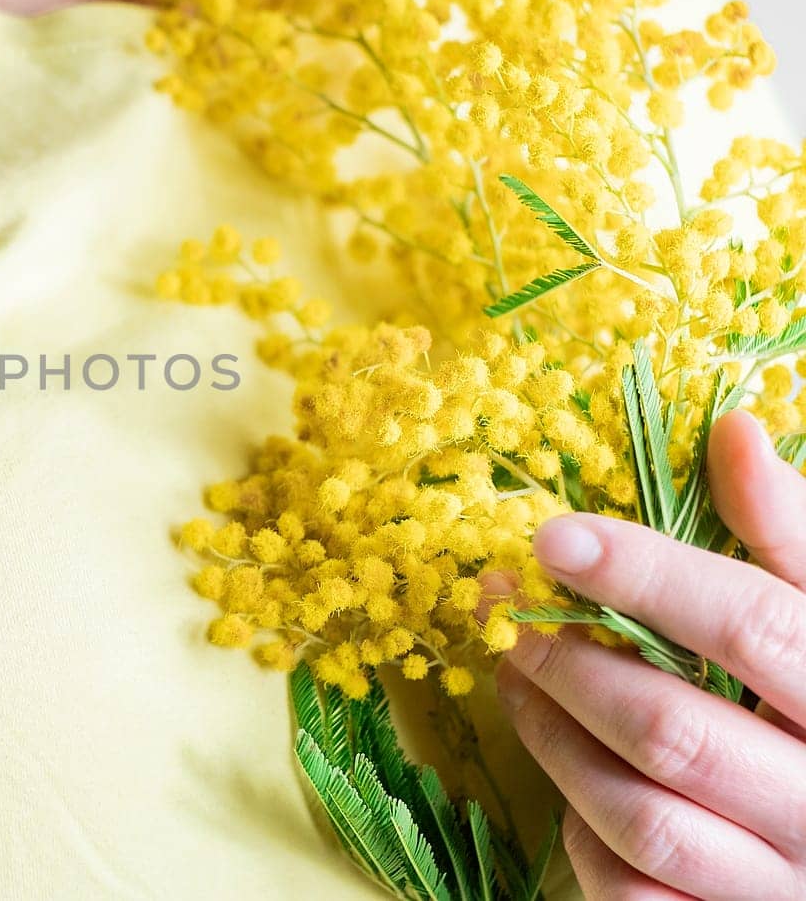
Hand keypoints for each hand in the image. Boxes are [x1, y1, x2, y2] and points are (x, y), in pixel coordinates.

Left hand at [499, 410, 805, 900]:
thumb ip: (789, 535)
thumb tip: (730, 432)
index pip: (756, 628)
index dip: (649, 577)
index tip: (554, 537)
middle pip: (673, 729)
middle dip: (569, 664)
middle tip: (508, 615)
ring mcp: (786, 880)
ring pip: (639, 814)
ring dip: (553, 737)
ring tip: (516, 677)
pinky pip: (633, 892)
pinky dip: (583, 833)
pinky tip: (573, 778)